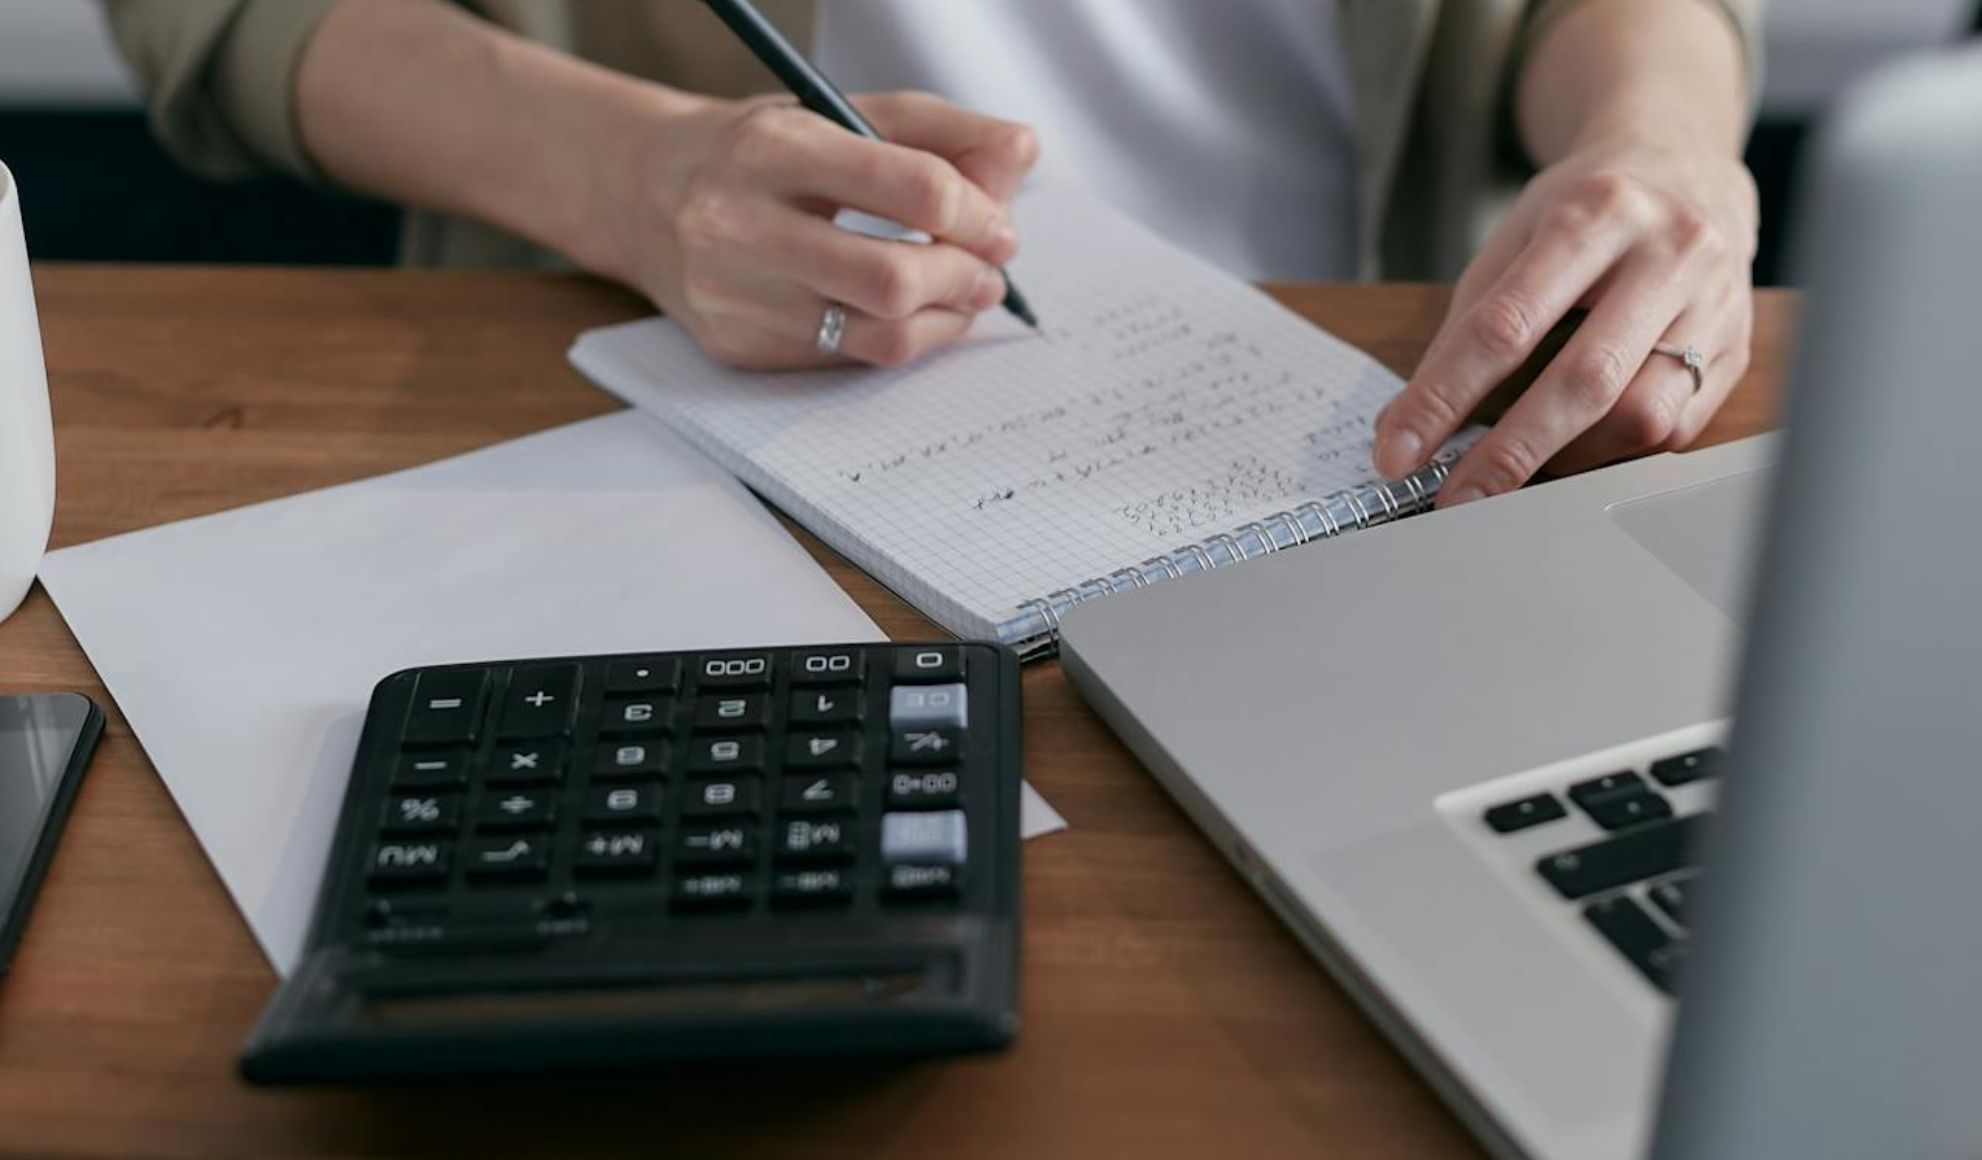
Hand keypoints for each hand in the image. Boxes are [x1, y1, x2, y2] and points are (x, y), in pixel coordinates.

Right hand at [607, 90, 1037, 369]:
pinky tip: (908, 313)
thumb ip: (943, 132)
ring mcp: (732, 295)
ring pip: (878, 335)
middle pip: (894, 278)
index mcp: (775, 148)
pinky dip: (898, 339)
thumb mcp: (843, 113)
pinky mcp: (735, 346)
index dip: (977, 213)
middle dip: (963, 278)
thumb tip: (1021, 157)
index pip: (913, 187)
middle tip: (988, 272)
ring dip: (944, 320)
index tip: (998, 225)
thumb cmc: (764, 152)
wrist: (644, 193)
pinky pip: (847, 360)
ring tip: (960, 294)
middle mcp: (739, 223)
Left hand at [1372, 138, 1758, 504]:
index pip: (1506, 325)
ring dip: (1566, 457)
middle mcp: (1669, 252)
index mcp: (1595, 212)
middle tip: (1456, 498)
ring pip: (1641, 415)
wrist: (1685, 168)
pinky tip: (1578, 444)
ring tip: (1521, 465)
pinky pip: (1672, 428)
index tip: (1398, 452)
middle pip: (1584, 379)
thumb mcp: (1514, 238)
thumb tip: (1407, 425)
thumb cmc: (1586, 211)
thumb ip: (1464, 327)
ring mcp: (1716, 302)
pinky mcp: (1738, 349)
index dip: (1444, 397)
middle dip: (1509, 452)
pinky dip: (1612, 451)